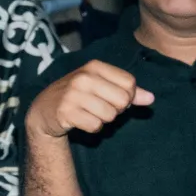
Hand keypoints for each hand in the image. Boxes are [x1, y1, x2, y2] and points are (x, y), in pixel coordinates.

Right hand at [27, 61, 151, 140]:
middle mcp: (83, 78)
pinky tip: (81, 121)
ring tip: (89, 113)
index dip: (127, 96)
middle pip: (123, 100)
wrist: (44, 109)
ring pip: (110, 115)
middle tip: (99, 108)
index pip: (129, 83)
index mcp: (94, 67)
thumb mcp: (102, 87)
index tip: (113, 98)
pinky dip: (92, 128)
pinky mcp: (66, 112)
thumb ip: (128, 91)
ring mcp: (73, 95)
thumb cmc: (78, 96)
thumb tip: (151, 99)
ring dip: (103, 120)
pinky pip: (95, 126)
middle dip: (116, 110)